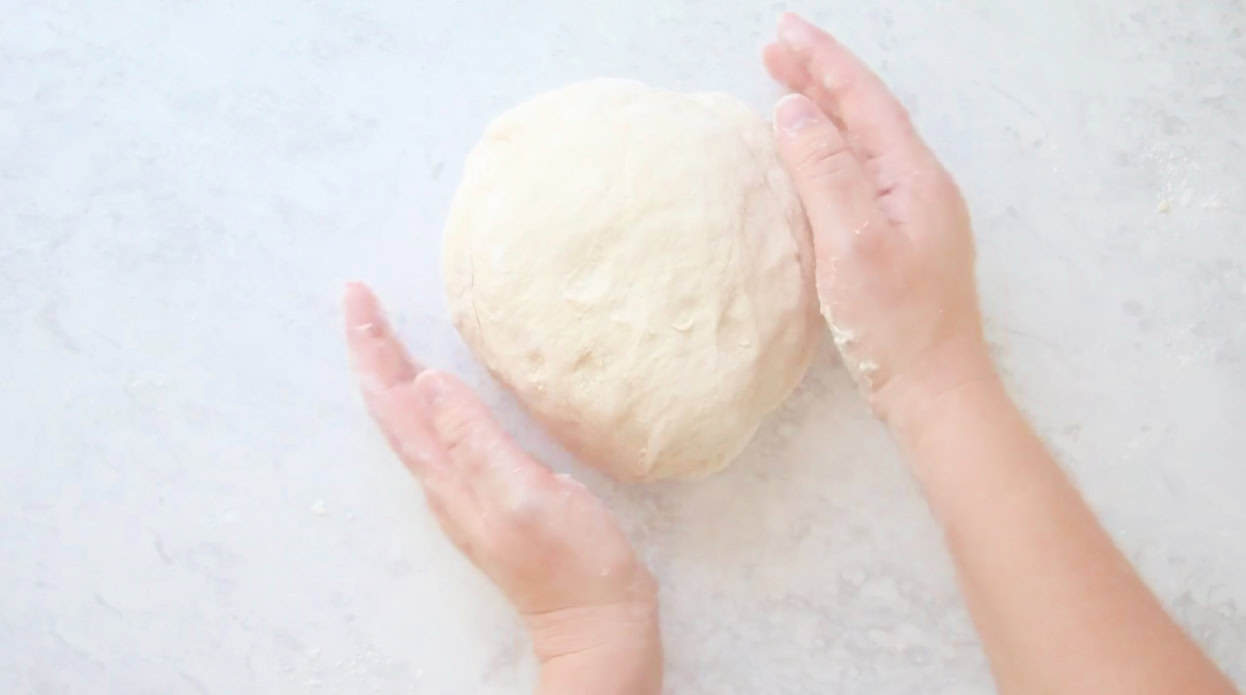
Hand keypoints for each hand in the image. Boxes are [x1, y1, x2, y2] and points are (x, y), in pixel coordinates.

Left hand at [343, 283, 660, 694]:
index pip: (391, 401)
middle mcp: (445, 480)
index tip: (357, 296)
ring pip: (413, 418)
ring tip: (383, 330)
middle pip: (394, 406)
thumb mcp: (522, 494)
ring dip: (394, 371)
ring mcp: (466, 488)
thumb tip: (426, 382)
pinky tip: (438, 388)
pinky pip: (441, 432)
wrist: (596, 620)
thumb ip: (474, 439)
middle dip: (375, 349)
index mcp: (447, 475)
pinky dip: (427, 397)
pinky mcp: (491, 491)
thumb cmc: (570, 561)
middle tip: (361, 297)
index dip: (371, 347)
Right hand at [764, 13, 994, 430]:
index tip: (783, 30)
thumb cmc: (897, 325)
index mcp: (912, 177)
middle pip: (865, 114)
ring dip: (824, 112)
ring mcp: (912, 214)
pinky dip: (829, 152)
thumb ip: (825, 172)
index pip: (863, 99)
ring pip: (862, 144)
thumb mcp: (853, 243)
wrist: (937, 390)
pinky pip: (860, 175)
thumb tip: (795, 113)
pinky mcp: (900, 242)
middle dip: (820, 77)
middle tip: (774, 48)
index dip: (822, 60)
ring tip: (786, 88)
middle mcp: (918, 186)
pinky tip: (811, 160)